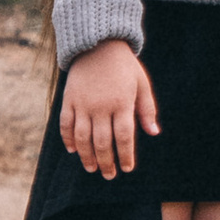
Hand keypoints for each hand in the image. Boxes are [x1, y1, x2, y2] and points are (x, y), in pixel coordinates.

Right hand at [61, 38, 158, 179]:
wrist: (98, 44)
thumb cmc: (124, 66)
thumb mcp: (141, 84)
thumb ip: (147, 109)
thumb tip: (153, 133)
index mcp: (122, 103)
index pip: (124, 137)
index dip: (126, 155)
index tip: (127, 168)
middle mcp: (101, 106)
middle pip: (103, 142)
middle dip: (106, 162)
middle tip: (109, 175)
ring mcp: (82, 103)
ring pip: (82, 138)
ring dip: (87, 156)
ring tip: (91, 169)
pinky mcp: (69, 99)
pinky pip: (65, 124)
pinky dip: (68, 139)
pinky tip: (73, 151)